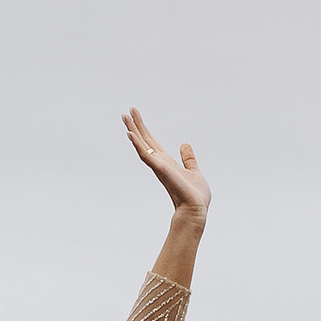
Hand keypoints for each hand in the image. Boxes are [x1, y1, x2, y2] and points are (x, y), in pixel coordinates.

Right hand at [125, 107, 209, 222]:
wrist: (195, 208)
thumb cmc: (194, 195)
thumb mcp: (193, 170)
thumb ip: (188, 158)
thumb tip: (185, 144)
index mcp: (166, 162)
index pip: (152, 142)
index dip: (144, 129)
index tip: (136, 115)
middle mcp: (159, 162)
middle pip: (144, 140)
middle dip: (136, 126)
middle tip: (127, 112)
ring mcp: (158, 165)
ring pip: (141, 145)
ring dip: (133, 131)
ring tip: (125, 118)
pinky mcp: (160, 169)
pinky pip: (146, 155)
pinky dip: (137, 144)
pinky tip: (130, 134)